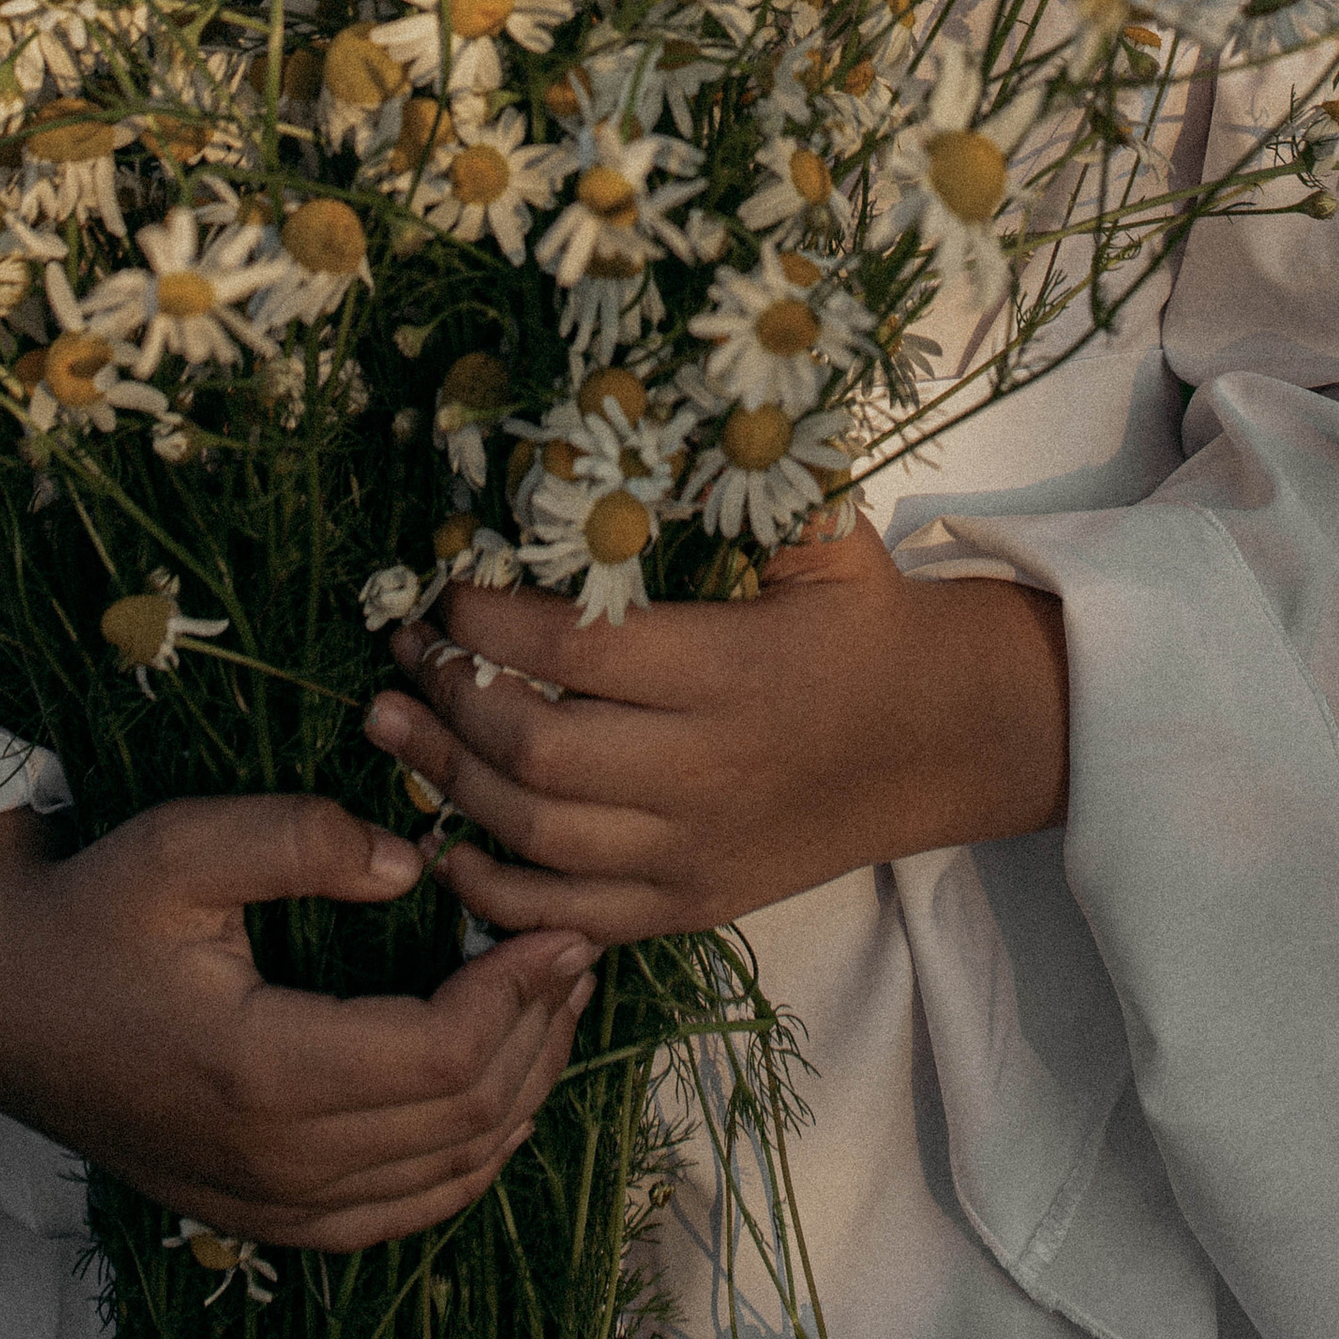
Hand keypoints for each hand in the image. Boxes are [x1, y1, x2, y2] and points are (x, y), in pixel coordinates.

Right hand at [0, 792, 595, 1246]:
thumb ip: (300, 839)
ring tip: (553, 1008)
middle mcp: (271, 1163)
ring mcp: (266, 1205)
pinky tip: (497, 1101)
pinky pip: (395, 1217)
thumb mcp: (180, 844)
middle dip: (538, 1036)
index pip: (442, 1058)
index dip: (519, 994)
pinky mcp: (260, 1218)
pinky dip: (464, 1165)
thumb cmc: (89, 911)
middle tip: (574, 951)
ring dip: (518, 1097)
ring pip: (442, 1179)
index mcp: (258, 1072)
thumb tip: (414, 865)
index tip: (557, 926)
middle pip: (460, 1122)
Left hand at [364, 522, 1068, 945]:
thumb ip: (738, 491)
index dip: (484, 623)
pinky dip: (497, 892)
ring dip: (446, 783)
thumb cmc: (870, 622)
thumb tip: (637, 421)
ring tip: (390, 728)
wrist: (949, 739)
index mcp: (729, 671)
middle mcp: (705, 770)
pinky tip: (447, 844)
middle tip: (398, 652)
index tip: (440, 589)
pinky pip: (571, 916)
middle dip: (445, 699)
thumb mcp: (824, 539)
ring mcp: (694, 849)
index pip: (571, 651)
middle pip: (534, 752)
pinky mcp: (693, 903)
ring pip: (537, 836)